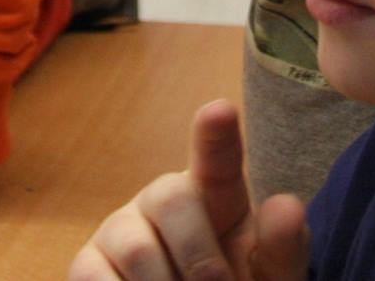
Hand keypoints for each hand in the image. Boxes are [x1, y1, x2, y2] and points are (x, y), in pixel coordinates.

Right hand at [68, 99, 308, 280]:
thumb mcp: (268, 277)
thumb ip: (281, 248)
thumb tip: (287, 205)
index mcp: (217, 194)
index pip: (217, 156)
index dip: (216, 134)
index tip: (220, 110)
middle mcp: (165, 200)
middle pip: (171, 198)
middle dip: (200, 256)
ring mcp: (122, 229)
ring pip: (138, 249)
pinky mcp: (88, 263)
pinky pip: (95, 275)